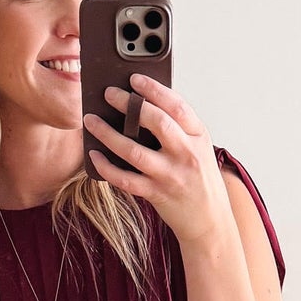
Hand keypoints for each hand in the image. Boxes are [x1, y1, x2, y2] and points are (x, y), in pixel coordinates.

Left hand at [83, 75, 233, 249]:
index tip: (134, 78)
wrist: (210, 221)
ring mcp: (171, 175)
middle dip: (128, 104)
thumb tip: (141, 105)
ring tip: (91, 121)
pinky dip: (106, 167)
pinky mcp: (157, 194)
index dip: (154, 89)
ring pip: (134, 151)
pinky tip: (94, 155)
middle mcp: (186, 154)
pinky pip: (125, 179)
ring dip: (107, 134)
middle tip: (108, 94)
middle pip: (156, 122)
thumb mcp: (199, 148)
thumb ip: (178, 128)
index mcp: (198, 136)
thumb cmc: (200, 179)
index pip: (176, 106)